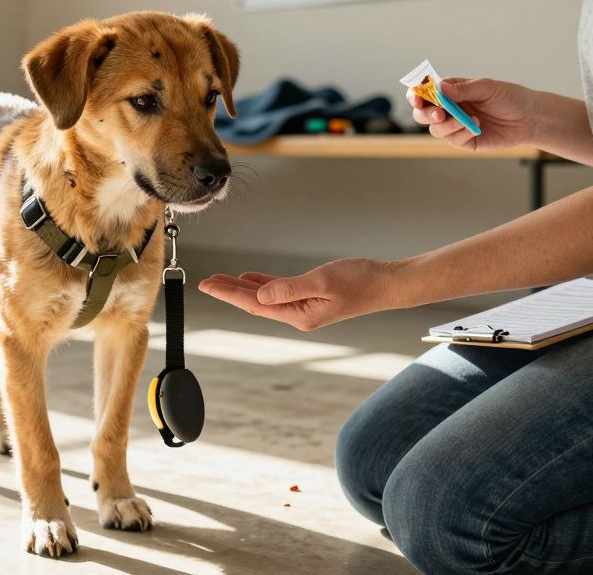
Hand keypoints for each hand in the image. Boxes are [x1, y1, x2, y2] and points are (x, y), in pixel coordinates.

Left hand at [197, 258, 401, 330]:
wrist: (387, 283)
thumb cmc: (360, 281)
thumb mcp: (321, 281)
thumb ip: (288, 288)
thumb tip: (260, 294)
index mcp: (299, 315)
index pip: (255, 304)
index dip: (229, 294)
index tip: (208, 285)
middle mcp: (298, 314)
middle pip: (255, 302)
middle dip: (228, 292)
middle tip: (204, 281)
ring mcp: (303, 306)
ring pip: (264, 296)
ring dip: (241, 287)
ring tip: (219, 280)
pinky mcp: (310, 296)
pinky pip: (278, 290)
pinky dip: (262, 283)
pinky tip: (249, 278)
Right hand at [409, 77, 537, 150]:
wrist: (530, 118)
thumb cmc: (510, 97)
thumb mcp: (488, 88)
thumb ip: (464, 89)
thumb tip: (440, 87)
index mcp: (451, 91)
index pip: (425, 92)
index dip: (416, 95)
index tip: (417, 98)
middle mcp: (450, 109)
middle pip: (423, 113)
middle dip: (426, 114)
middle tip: (439, 114)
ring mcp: (456, 126)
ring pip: (436, 129)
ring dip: (447, 126)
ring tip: (465, 120)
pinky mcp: (466, 141)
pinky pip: (453, 140)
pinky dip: (461, 134)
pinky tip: (476, 126)